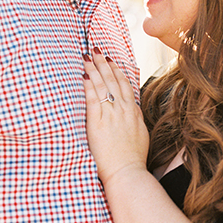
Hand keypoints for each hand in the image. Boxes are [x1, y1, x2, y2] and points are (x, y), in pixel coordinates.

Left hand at [83, 50, 149, 184]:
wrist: (127, 172)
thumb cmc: (133, 158)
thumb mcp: (140, 133)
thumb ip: (135, 119)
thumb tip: (132, 110)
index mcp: (133, 112)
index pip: (125, 85)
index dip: (117, 71)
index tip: (110, 61)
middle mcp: (123, 110)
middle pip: (113, 80)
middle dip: (103, 64)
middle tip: (96, 50)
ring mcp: (111, 115)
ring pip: (103, 86)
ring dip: (94, 69)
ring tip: (87, 57)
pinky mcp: (98, 123)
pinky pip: (93, 99)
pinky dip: (88, 86)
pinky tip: (83, 76)